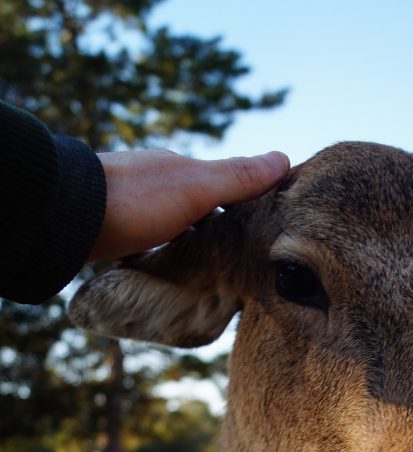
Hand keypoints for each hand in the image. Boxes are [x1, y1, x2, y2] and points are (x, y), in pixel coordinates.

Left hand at [89, 148, 289, 260]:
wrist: (70, 216)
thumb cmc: (136, 200)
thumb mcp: (197, 188)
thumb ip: (237, 178)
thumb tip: (284, 159)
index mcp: (177, 170)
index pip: (221, 184)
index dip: (243, 203)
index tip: (262, 229)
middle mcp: (153, 184)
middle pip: (194, 206)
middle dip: (213, 227)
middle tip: (237, 258)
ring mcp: (130, 207)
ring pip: (168, 227)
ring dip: (185, 243)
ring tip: (206, 272)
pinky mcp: (111, 231)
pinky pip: (144, 244)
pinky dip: (158, 255)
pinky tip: (163, 273)